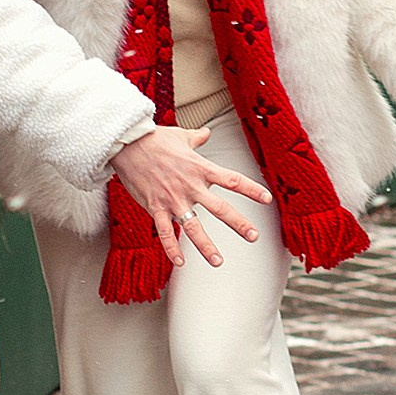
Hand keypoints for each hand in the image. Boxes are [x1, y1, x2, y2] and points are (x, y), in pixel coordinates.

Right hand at [112, 126, 270, 268]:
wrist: (128, 145)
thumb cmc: (155, 139)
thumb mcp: (180, 135)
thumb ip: (197, 137)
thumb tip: (206, 132)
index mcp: (200, 168)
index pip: (232, 180)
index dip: (251, 189)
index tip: (267, 199)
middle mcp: (190, 186)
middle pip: (220, 208)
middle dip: (238, 224)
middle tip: (253, 236)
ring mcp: (173, 199)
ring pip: (193, 227)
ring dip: (206, 246)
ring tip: (218, 262)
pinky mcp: (155, 207)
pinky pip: (165, 232)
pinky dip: (172, 248)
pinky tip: (180, 262)